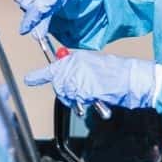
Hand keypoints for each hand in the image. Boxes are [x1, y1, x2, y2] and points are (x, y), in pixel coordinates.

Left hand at [24, 49, 155, 109]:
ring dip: (75, 100)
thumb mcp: (94, 66)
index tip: (30, 80)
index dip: (40, 76)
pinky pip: (76, 102)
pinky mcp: (82, 89)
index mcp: (77, 58)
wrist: (131, 79)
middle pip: (58, 86)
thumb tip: (64, 77)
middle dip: (66, 93)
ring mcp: (77, 78)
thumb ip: (76, 70)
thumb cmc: (117, 73)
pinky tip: (94, 97)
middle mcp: (74, 66)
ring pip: (65, 96)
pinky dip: (84, 104)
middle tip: (81, 93)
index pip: (53, 67)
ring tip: (91, 95)